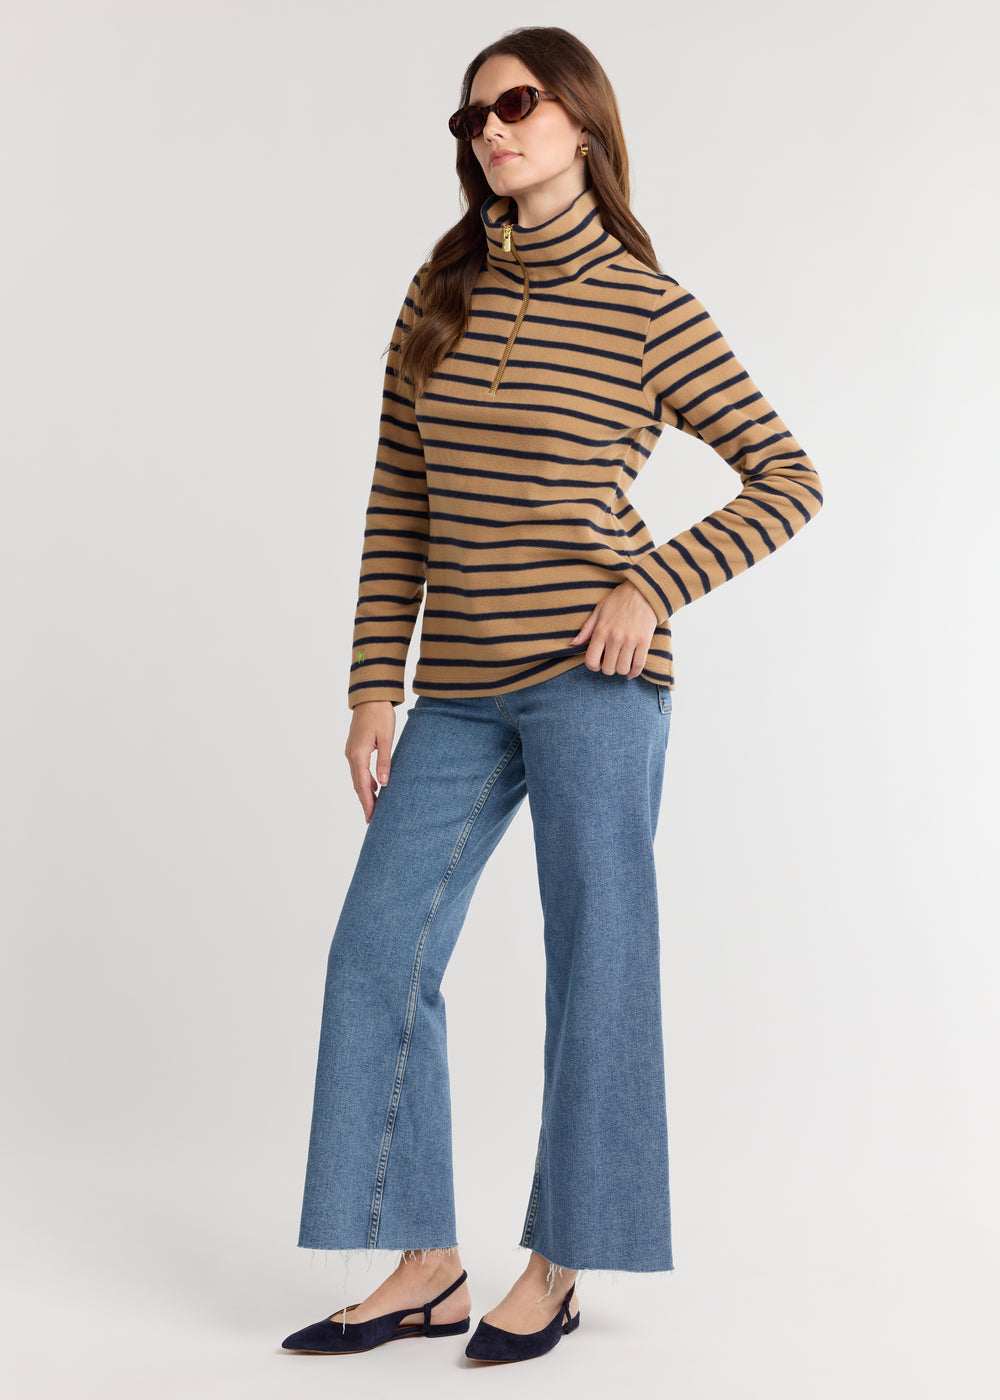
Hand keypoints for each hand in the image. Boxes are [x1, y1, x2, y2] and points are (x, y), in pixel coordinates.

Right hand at [345, 700, 395, 823]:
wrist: (370, 696)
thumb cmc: (380, 715)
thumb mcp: (386, 739)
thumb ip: (384, 762)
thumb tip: (384, 785)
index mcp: (358, 755)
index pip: (363, 786)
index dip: (367, 803)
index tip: (371, 818)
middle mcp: (351, 755)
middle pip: (358, 785)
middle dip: (365, 802)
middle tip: (372, 819)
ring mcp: (351, 751)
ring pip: (357, 778)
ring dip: (365, 792)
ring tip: (375, 807)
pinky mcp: (354, 747)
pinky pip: (359, 769)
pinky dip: (366, 780)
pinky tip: (376, 786)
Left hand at [571, 581, 660, 678]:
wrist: (643, 591)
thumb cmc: (619, 600)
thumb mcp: (599, 610)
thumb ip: (586, 629)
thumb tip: (574, 644)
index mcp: (601, 631)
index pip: (591, 661)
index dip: (593, 666)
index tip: (599, 662)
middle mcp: (614, 638)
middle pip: (608, 669)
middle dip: (608, 668)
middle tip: (611, 660)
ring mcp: (630, 641)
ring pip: (622, 669)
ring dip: (621, 670)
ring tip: (621, 662)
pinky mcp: (645, 642)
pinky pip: (639, 665)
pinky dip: (634, 672)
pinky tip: (631, 671)